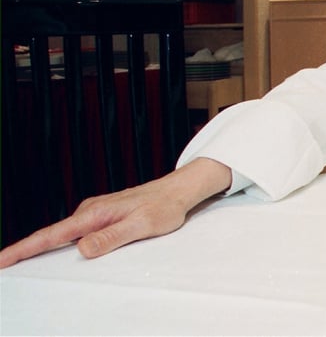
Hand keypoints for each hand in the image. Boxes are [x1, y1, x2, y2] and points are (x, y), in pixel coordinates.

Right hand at [0, 157, 230, 267]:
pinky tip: (57, 252)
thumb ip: (112, 237)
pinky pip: (76, 233)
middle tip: (4, 266)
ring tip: (20, 261)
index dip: (23, 249)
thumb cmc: (163, 207)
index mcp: (94, 215)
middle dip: (24, 252)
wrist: (177, 190)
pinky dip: (61, 244)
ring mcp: (93, 213)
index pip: (51, 236)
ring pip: (63, 235)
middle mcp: (89, 212)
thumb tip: (82, 249)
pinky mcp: (100, 217)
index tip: (1, 261)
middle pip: (49, 237)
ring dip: (43, 249)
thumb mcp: (141, 226)